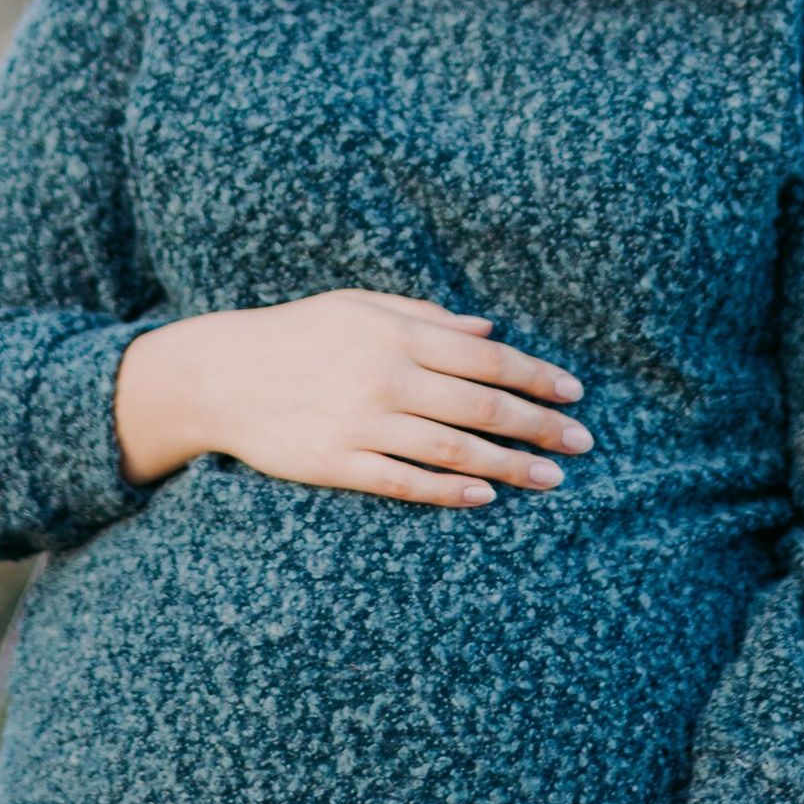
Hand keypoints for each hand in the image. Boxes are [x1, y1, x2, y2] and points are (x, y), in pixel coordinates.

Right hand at [113, 289, 590, 508]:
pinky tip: (484, 497)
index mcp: (396, 332)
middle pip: (480, 405)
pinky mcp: (336, 462)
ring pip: (452, 449)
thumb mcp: (359, 306)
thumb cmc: (296, 334)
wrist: (220, 374)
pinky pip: (403, 482)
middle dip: (538, 426)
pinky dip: (448, 491)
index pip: (485, 357)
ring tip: (550, 479)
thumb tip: (490, 330)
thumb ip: (426, 316)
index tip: (573, 394)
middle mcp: (385, 376)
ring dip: (508, 465)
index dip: (535, 376)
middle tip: (582, 443)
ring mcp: (361, 422)